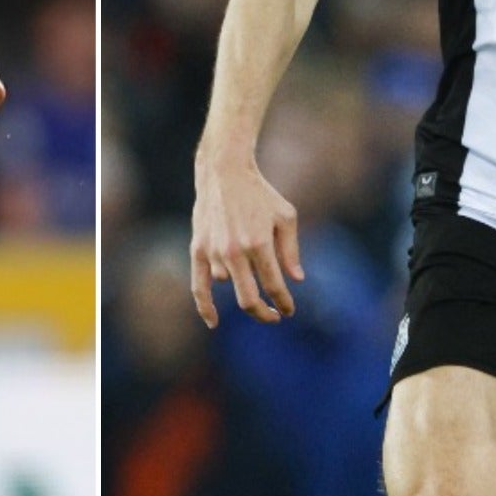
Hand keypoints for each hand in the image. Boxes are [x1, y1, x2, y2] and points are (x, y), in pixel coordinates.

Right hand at [190, 153, 303, 326]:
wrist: (224, 171)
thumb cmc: (260, 193)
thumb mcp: (285, 216)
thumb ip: (291, 250)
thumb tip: (296, 280)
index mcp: (259, 243)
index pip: (275, 286)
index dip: (284, 303)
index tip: (289, 310)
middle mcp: (235, 251)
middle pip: (250, 300)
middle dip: (265, 313)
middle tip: (275, 316)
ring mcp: (214, 252)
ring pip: (232, 286)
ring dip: (245, 289)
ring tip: (254, 279)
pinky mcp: (198, 249)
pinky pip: (198, 286)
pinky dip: (205, 307)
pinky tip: (213, 323)